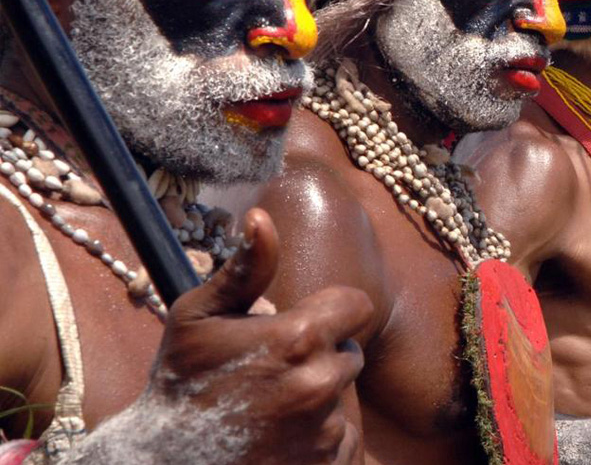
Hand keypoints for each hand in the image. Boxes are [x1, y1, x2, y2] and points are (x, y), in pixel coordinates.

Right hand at [154, 209, 371, 464]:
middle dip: (321, 357)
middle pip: (350, 353)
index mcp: (298, 338)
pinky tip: (280, 439)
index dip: (329, 312)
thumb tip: (262, 218)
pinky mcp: (329, 462)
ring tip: (270, 409)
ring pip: (344, 398)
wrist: (166, 463)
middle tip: (272, 373)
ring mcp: (325, 430)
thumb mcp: (199, 316)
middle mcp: (320, 383)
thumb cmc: (180, 383)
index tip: (301, 325)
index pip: (356, 306)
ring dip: (318, 399)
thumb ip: (245, 268)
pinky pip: (344, 440)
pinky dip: (320, 438)